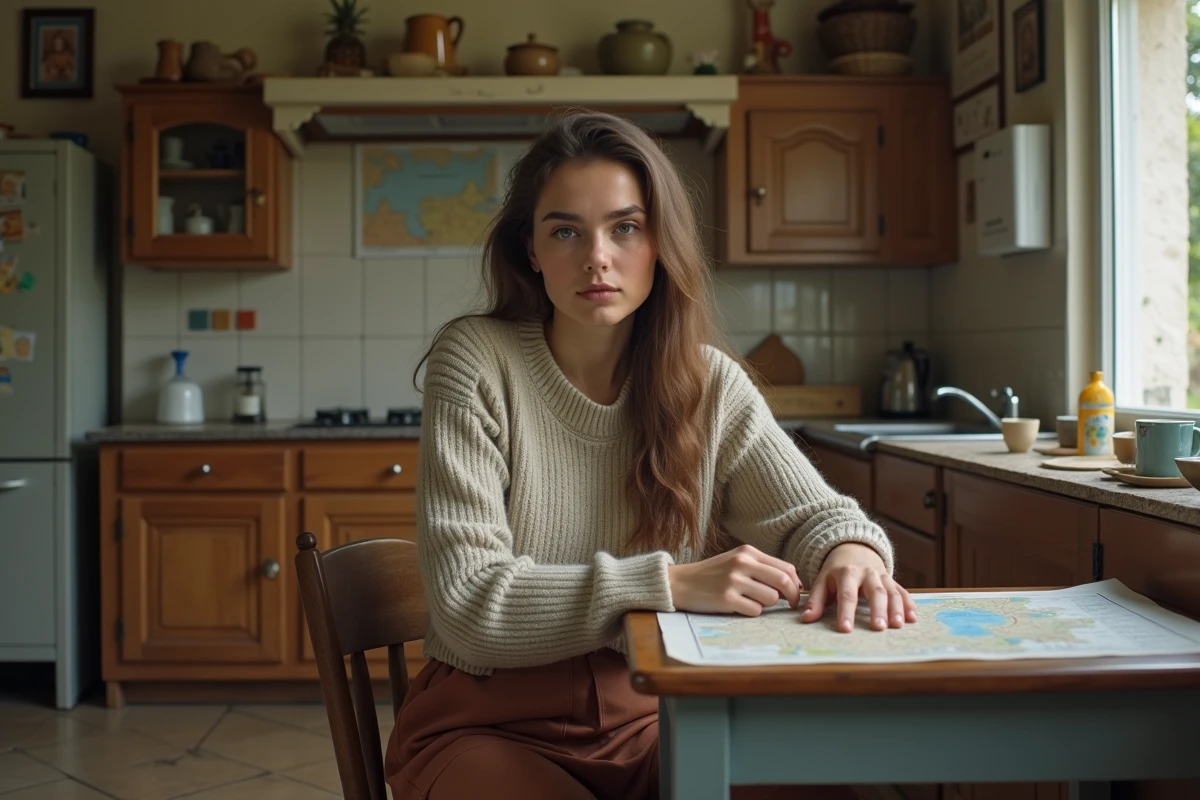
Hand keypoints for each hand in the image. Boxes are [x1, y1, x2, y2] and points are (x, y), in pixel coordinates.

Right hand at [668, 544, 801, 616]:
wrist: (679, 582)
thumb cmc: (712, 574)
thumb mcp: (736, 562)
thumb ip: (762, 569)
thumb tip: (793, 585)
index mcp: (747, 552)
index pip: (786, 567)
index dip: (796, 583)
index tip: (794, 593)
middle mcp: (742, 563)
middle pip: (784, 581)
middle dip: (792, 596)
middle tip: (791, 605)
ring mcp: (734, 581)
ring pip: (771, 598)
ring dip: (766, 605)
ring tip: (751, 601)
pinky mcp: (726, 598)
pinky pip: (755, 611)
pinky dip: (751, 612)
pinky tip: (738, 607)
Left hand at [800, 543, 916, 632]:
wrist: (854, 548)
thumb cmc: (835, 570)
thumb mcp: (822, 580)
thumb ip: (815, 600)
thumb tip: (806, 619)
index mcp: (846, 573)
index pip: (847, 595)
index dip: (846, 612)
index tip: (846, 629)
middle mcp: (867, 573)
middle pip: (874, 592)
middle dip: (877, 610)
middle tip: (878, 628)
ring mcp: (882, 576)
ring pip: (891, 591)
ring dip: (896, 609)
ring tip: (898, 625)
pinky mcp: (892, 580)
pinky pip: (902, 591)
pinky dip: (909, 604)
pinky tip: (913, 618)